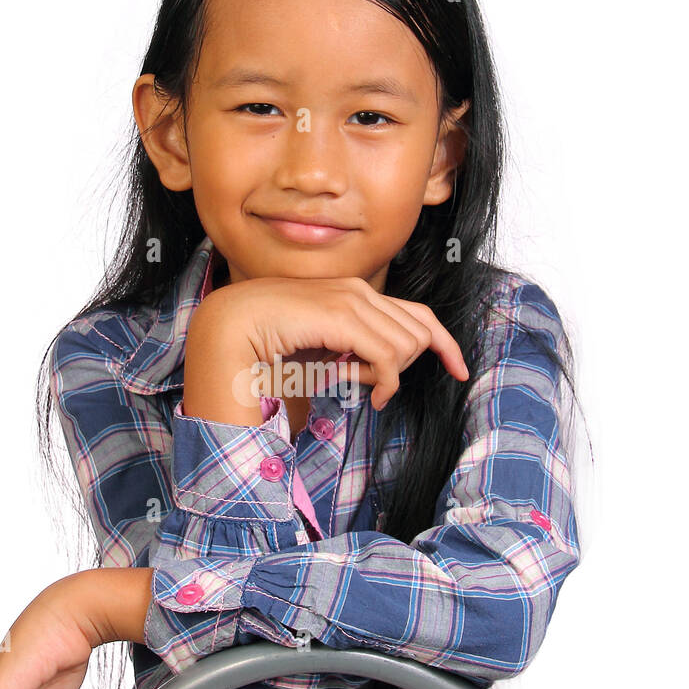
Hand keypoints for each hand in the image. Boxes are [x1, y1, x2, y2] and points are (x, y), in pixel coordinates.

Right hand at [190, 275, 467, 413]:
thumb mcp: (324, 355)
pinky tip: (370, 397)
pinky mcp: (342, 316)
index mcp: (354, 294)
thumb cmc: (270, 345)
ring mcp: (351, 300)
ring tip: (359, 387)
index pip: (419, 315)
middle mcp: (358, 291)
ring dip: (391, 376)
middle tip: (371, 387)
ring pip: (407, 346)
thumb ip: (356, 357)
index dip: (445, 344)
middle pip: (419, 332)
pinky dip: (387, 383)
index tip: (460, 371)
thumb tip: (385, 376)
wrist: (229, 328)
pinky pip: (388, 356)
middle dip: (407, 367)